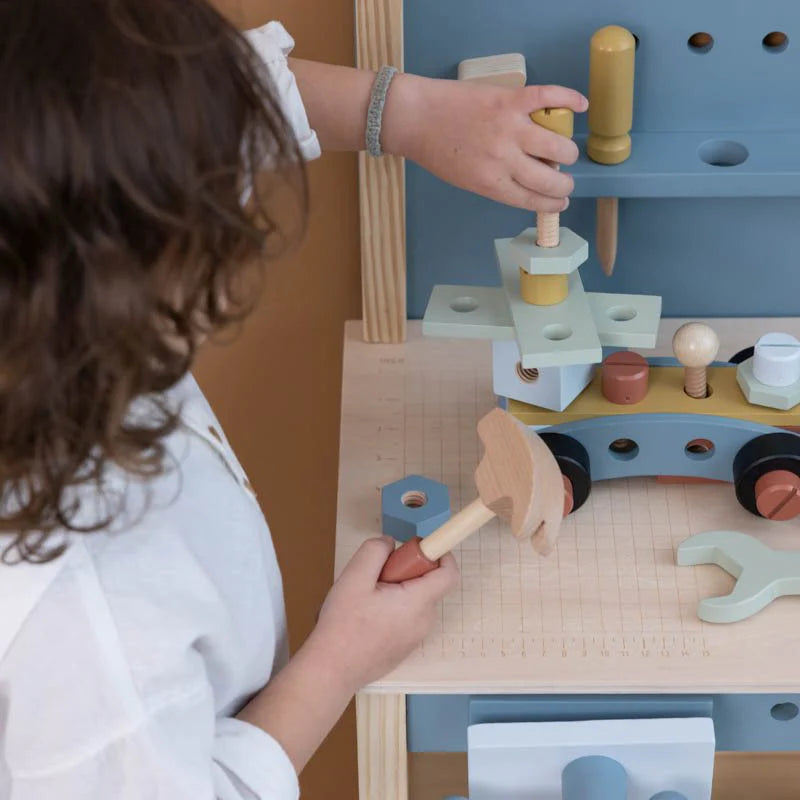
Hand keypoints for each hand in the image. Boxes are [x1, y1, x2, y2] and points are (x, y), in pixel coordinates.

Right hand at [307, 536, 458, 691]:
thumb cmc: (343, 626)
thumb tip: (390, 543)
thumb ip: (376, 550)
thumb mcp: (355, 576)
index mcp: (418, 602)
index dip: (440, 554)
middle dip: (405, 571)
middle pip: (427, 584)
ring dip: (395, 590)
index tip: (418, 548)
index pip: (449, 573)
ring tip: (365, 598)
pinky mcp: (404, 647)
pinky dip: (391, 608)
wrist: (331, 671)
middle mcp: (423, 621)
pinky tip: (364, 616)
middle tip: (376, 576)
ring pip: (414, 600)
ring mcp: (414, 637)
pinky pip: (405, 617)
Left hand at [382, 74, 587, 211]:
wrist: (416, 117)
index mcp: (492, 184)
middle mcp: (505, 159)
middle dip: (563, 184)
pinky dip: (569, 100)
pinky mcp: (510, 100)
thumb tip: (527, 180)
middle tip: (563, 180)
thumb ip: (496, 182)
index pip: (533, 200)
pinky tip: (580, 106)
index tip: (560, 202)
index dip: (552, 204)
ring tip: (564, 152)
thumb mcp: (466, 180)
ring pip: (557, 145)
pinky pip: (549, 98)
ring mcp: (510, 128)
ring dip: (566, 152)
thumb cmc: (436, 150)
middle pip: (550, 178)